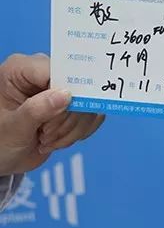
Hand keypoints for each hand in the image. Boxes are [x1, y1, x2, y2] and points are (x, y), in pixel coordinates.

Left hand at [0, 53, 104, 174]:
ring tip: (47, 139)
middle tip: (44, 134)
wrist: (5, 157)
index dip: (65, 91)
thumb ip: (36, 110)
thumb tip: (66, 95)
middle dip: (66, 117)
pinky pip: (92, 115)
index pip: (56, 70)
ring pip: (88, 104)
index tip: (62, 112)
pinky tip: (58, 140)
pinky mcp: (73, 105)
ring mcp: (60, 90)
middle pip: (76, 87)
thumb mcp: (12, 127)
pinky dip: (79, 132)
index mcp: (20, 70)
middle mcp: (43, 75)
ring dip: (72, 129)